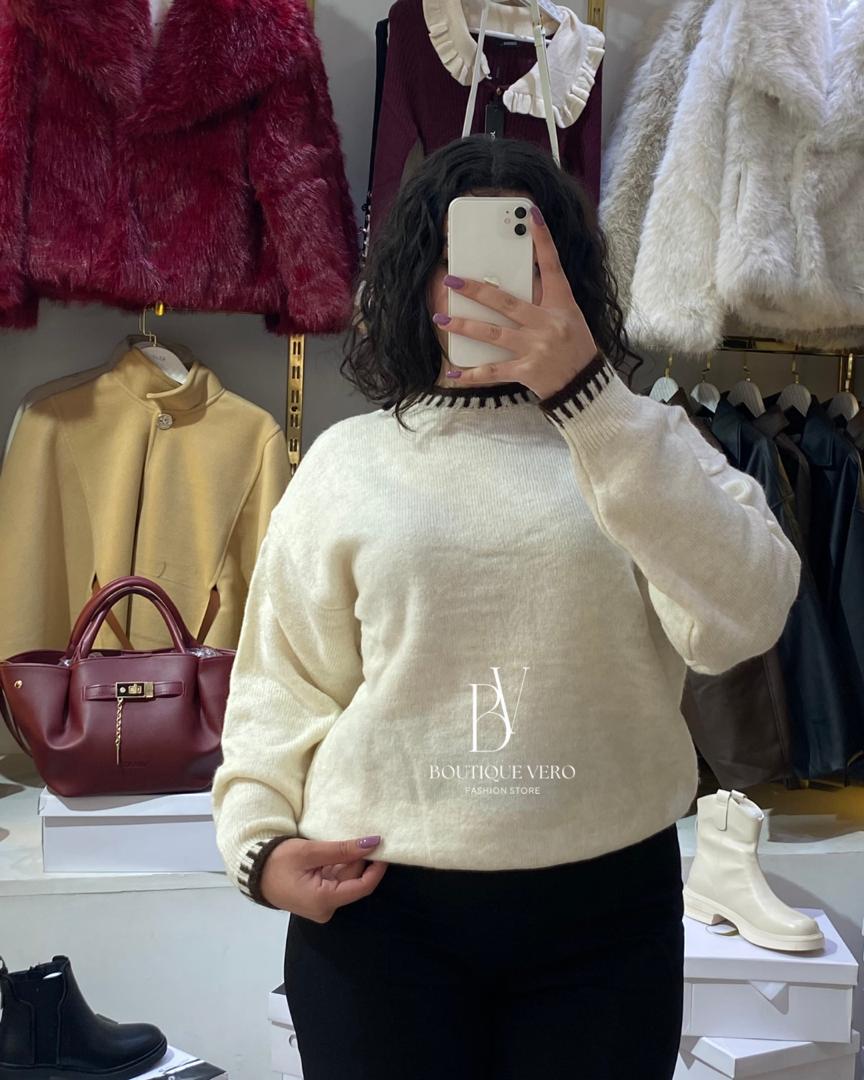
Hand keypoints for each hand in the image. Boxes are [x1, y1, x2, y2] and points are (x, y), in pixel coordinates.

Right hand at [260, 836, 388, 921]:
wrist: (251, 871)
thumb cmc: (277, 861)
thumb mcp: (310, 852)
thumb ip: (342, 849)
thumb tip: (373, 844)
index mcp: (324, 902)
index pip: (363, 887)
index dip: (377, 868)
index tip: (384, 847)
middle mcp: (325, 909)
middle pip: (353, 882)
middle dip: (359, 860)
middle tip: (363, 835)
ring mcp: (321, 905)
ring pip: (345, 880)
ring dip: (348, 861)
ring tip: (347, 840)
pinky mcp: (317, 898)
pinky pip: (335, 881)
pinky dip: (338, 866)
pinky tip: (336, 851)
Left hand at [433, 207, 597, 399]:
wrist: (585, 385)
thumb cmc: (575, 347)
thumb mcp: (568, 316)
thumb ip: (544, 300)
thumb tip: (512, 283)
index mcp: (561, 304)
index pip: (553, 265)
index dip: (543, 239)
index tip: (531, 214)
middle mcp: (547, 323)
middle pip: (505, 302)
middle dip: (475, 290)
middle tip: (450, 279)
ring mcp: (536, 348)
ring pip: (492, 334)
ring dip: (464, 326)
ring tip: (442, 319)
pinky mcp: (527, 371)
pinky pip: (493, 372)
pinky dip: (471, 374)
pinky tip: (452, 373)